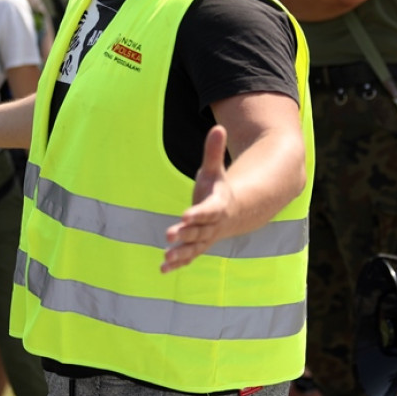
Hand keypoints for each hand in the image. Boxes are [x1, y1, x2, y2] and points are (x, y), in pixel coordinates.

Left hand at [162, 125, 233, 272]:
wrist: (233, 212)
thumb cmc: (218, 188)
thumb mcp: (215, 169)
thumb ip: (214, 151)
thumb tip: (218, 126)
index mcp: (217, 205)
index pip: (208, 211)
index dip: (198, 213)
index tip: (185, 215)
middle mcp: (212, 225)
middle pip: (199, 231)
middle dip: (185, 233)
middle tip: (169, 235)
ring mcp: (206, 237)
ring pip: (194, 247)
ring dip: (180, 253)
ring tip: (166, 258)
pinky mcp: (198, 246)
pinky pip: (189, 256)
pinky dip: (177, 263)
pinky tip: (163, 269)